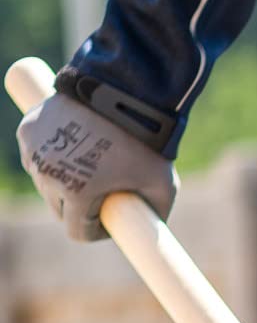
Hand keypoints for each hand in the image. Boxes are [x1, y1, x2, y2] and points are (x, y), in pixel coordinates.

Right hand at [16, 89, 178, 242]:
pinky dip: (51, 153)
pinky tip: (74, 143)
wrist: (127, 91)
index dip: (96, 230)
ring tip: (91, 163)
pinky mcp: (27, 129)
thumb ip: (155, 213)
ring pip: (45, 180)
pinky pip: (37, 154)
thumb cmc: (147, 141)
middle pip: (58, 208)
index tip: (108, 220)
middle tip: (103, 190)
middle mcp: (48, 174)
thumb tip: (147, 231)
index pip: (77, 231)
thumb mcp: (163, 184)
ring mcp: (34, 150)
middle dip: (79, 205)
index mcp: (76, 193)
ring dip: (63, 179)